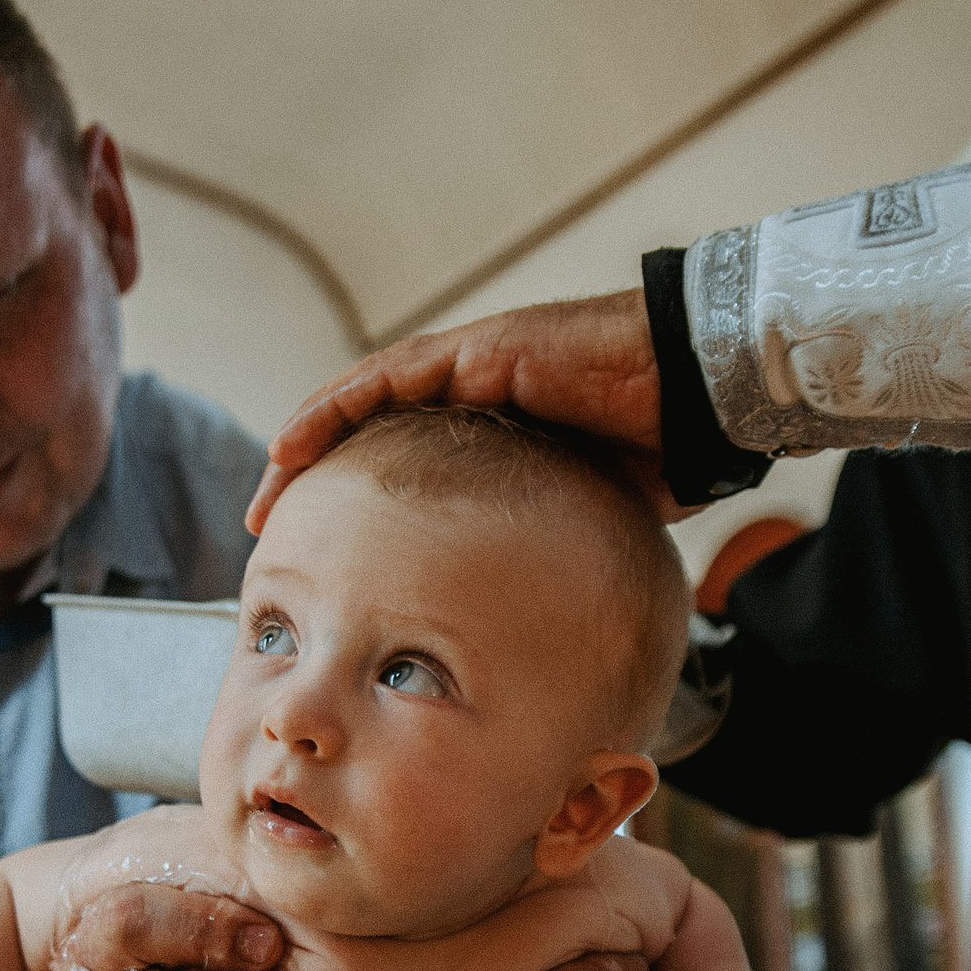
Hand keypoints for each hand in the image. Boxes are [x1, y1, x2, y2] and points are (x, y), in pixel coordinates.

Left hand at [247, 290, 679, 532]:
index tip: (320, 557)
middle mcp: (474, 392)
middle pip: (370, 431)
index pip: (403, 463)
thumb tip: (540, 618)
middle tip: (273, 530)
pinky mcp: (475, 351)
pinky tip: (290, 447)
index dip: (356, 503)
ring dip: (307, 446)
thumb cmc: (664, 452)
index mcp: (494, 431)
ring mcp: (472, 365)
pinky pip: (382, 380)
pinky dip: (330, 411)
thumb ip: (547, 544)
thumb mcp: (585, 513)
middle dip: (316, 478)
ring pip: (363, 403)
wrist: (702, 393)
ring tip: (268, 494)